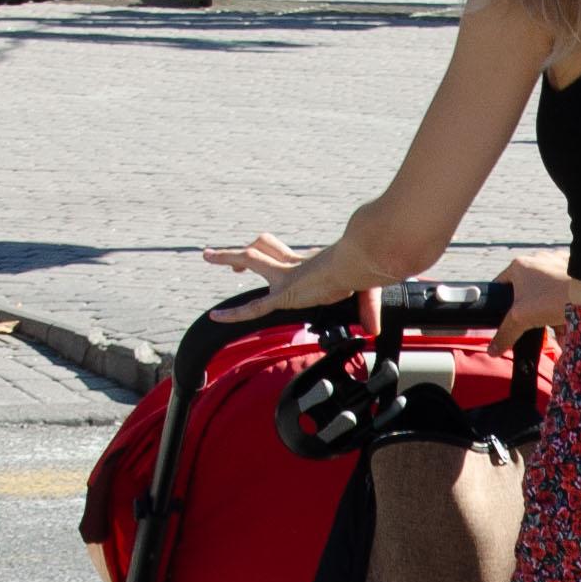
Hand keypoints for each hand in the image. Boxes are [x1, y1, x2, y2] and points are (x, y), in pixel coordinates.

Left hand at [206, 234, 371, 330]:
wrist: (360, 261)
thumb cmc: (366, 270)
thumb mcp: (368, 293)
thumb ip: (369, 310)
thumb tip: (374, 331)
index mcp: (310, 264)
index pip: (282, 255)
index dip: (271, 251)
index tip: (261, 254)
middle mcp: (294, 267)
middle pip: (262, 249)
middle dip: (242, 254)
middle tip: (225, 260)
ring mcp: (287, 278)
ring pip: (250, 259)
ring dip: (227, 256)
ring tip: (206, 254)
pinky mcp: (285, 293)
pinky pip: (254, 306)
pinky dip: (234, 313)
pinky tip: (216, 317)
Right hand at [494, 255, 573, 340]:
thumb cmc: (552, 298)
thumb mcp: (522, 318)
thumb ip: (505, 334)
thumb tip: (492, 350)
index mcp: (520, 265)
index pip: (501, 284)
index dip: (499, 302)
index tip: (503, 318)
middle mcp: (538, 260)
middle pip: (526, 292)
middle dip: (531, 313)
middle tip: (533, 327)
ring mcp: (558, 264)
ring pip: (547, 293)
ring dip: (550, 314)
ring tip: (557, 332)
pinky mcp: (575, 272)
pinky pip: (564, 292)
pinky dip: (565, 308)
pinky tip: (569, 325)